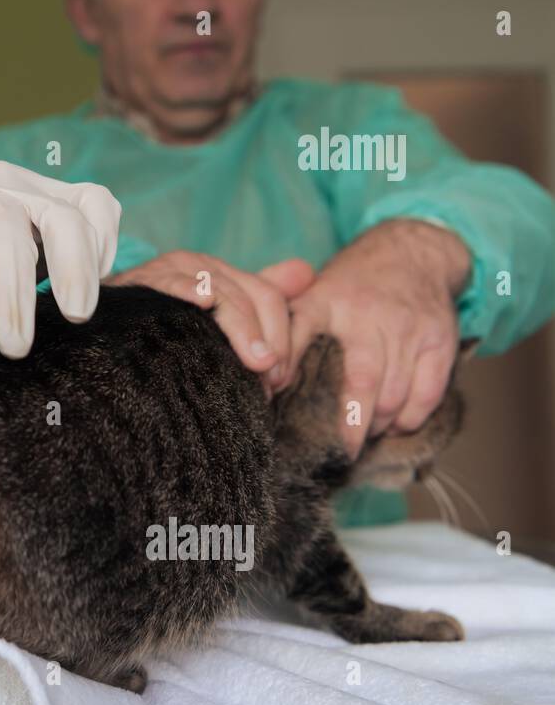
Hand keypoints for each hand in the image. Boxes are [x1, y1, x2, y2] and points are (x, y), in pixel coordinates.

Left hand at [0, 161, 120, 358]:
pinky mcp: (70, 191)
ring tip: (75, 315)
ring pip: (61, 217)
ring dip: (73, 269)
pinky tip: (99, 278)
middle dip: (12, 296)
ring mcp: (33, 187)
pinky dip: (102, 242)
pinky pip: (97, 204)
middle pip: (6, 233)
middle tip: (16, 347)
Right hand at [104, 252, 315, 396]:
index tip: (280, 380)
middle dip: (270, 340)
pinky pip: (174, 283)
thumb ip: (257, 299)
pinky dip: (192, 291)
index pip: (268, 296)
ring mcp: (171, 271)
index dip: (283, 337)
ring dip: (244, 330)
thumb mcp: (214, 318)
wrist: (101, 335)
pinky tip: (203, 304)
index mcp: (220, 273)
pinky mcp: (144, 281)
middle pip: (254, 296)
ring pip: (224, 293)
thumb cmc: (159, 333)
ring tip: (253, 365)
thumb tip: (305, 271)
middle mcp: (200, 266)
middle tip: (270, 382)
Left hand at [279, 219, 472, 458]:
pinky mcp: (439, 340)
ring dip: (377, 425)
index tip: (275, 398)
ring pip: (394, 393)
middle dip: (347, 425)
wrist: (411, 252)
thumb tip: (265, 381)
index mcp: (325, 301)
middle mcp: (368, 315)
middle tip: (332, 451)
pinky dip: (410, 418)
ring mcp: (408, 328)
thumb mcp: (311, 295)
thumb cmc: (350, 288)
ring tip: (360, 438)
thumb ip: (285, 331)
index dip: (285, 366)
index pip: (298, 334)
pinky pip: (427, 393)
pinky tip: (394, 426)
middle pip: (361, 381)